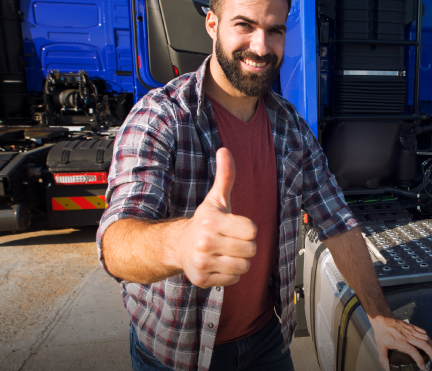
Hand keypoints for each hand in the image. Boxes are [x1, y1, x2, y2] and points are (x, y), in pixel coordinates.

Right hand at [166, 148, 257, 287]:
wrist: (179, 245)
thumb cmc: (204, 223)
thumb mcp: (216, 199)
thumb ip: (225, 176)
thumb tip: (224, 151)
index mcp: (212, 221)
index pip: (252, 230)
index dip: (247, 229)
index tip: (235, 226)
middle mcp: (205, 242)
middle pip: (251, 249)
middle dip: (245, 245)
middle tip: (231, 241)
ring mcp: (202, 262)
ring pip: (244, 266)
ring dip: (239, 260)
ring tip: (226, 253)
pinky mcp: (202, 279)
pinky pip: (234, 279)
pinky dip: (230, 273)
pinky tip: (219, 264)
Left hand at [371, 316, 431, 370]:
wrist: (383, 319)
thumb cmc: (382, 332)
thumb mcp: (380, 346)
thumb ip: (383, 358)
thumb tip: (387, 368)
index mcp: (401, 342)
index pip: (414, 352)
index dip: (420, 360)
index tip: (423, 366)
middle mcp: (408, 336)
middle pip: (424, 344)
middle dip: (431, 353)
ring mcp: (411, 330)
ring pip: (425, 337)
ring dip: (430, 345)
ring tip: (431, 352)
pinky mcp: (412, 326)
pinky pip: (423, 331)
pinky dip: (427, 337)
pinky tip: (427, 342)